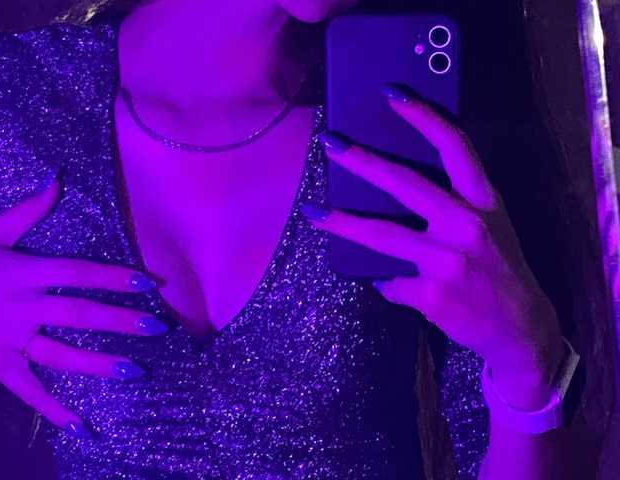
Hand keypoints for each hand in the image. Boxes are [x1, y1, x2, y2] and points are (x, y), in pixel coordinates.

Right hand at [0, 179, 167, 436]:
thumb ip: (26, 211)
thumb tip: (57, 179)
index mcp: (22, 272)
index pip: (78, 273)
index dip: (115, 278)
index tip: (149, 283)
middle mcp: (20, 307)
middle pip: (79, 313)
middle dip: (120, 321)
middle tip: (158, 328)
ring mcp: (7, 340)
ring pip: (60, 354)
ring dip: (98, 364)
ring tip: (135, 371)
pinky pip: (27, 391)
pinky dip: (53, 409)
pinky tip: (81, 426)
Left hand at [301, 84, 563, 408]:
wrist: (520, 329)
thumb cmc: (499, 270)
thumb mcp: (490, 228)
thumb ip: (454, 205)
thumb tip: (395, 191)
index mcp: (483, 202)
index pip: (454, 147)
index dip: (423, 117)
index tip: (391, 95)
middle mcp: (466, 225)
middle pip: (406, 184)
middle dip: (363, 162)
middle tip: (331, 144)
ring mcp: (447, 260)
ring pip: (383, 235)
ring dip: (343, 224)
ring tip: (313, 213)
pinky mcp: (431, 294)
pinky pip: (391, 282)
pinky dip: (387, 282)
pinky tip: (390, 284)